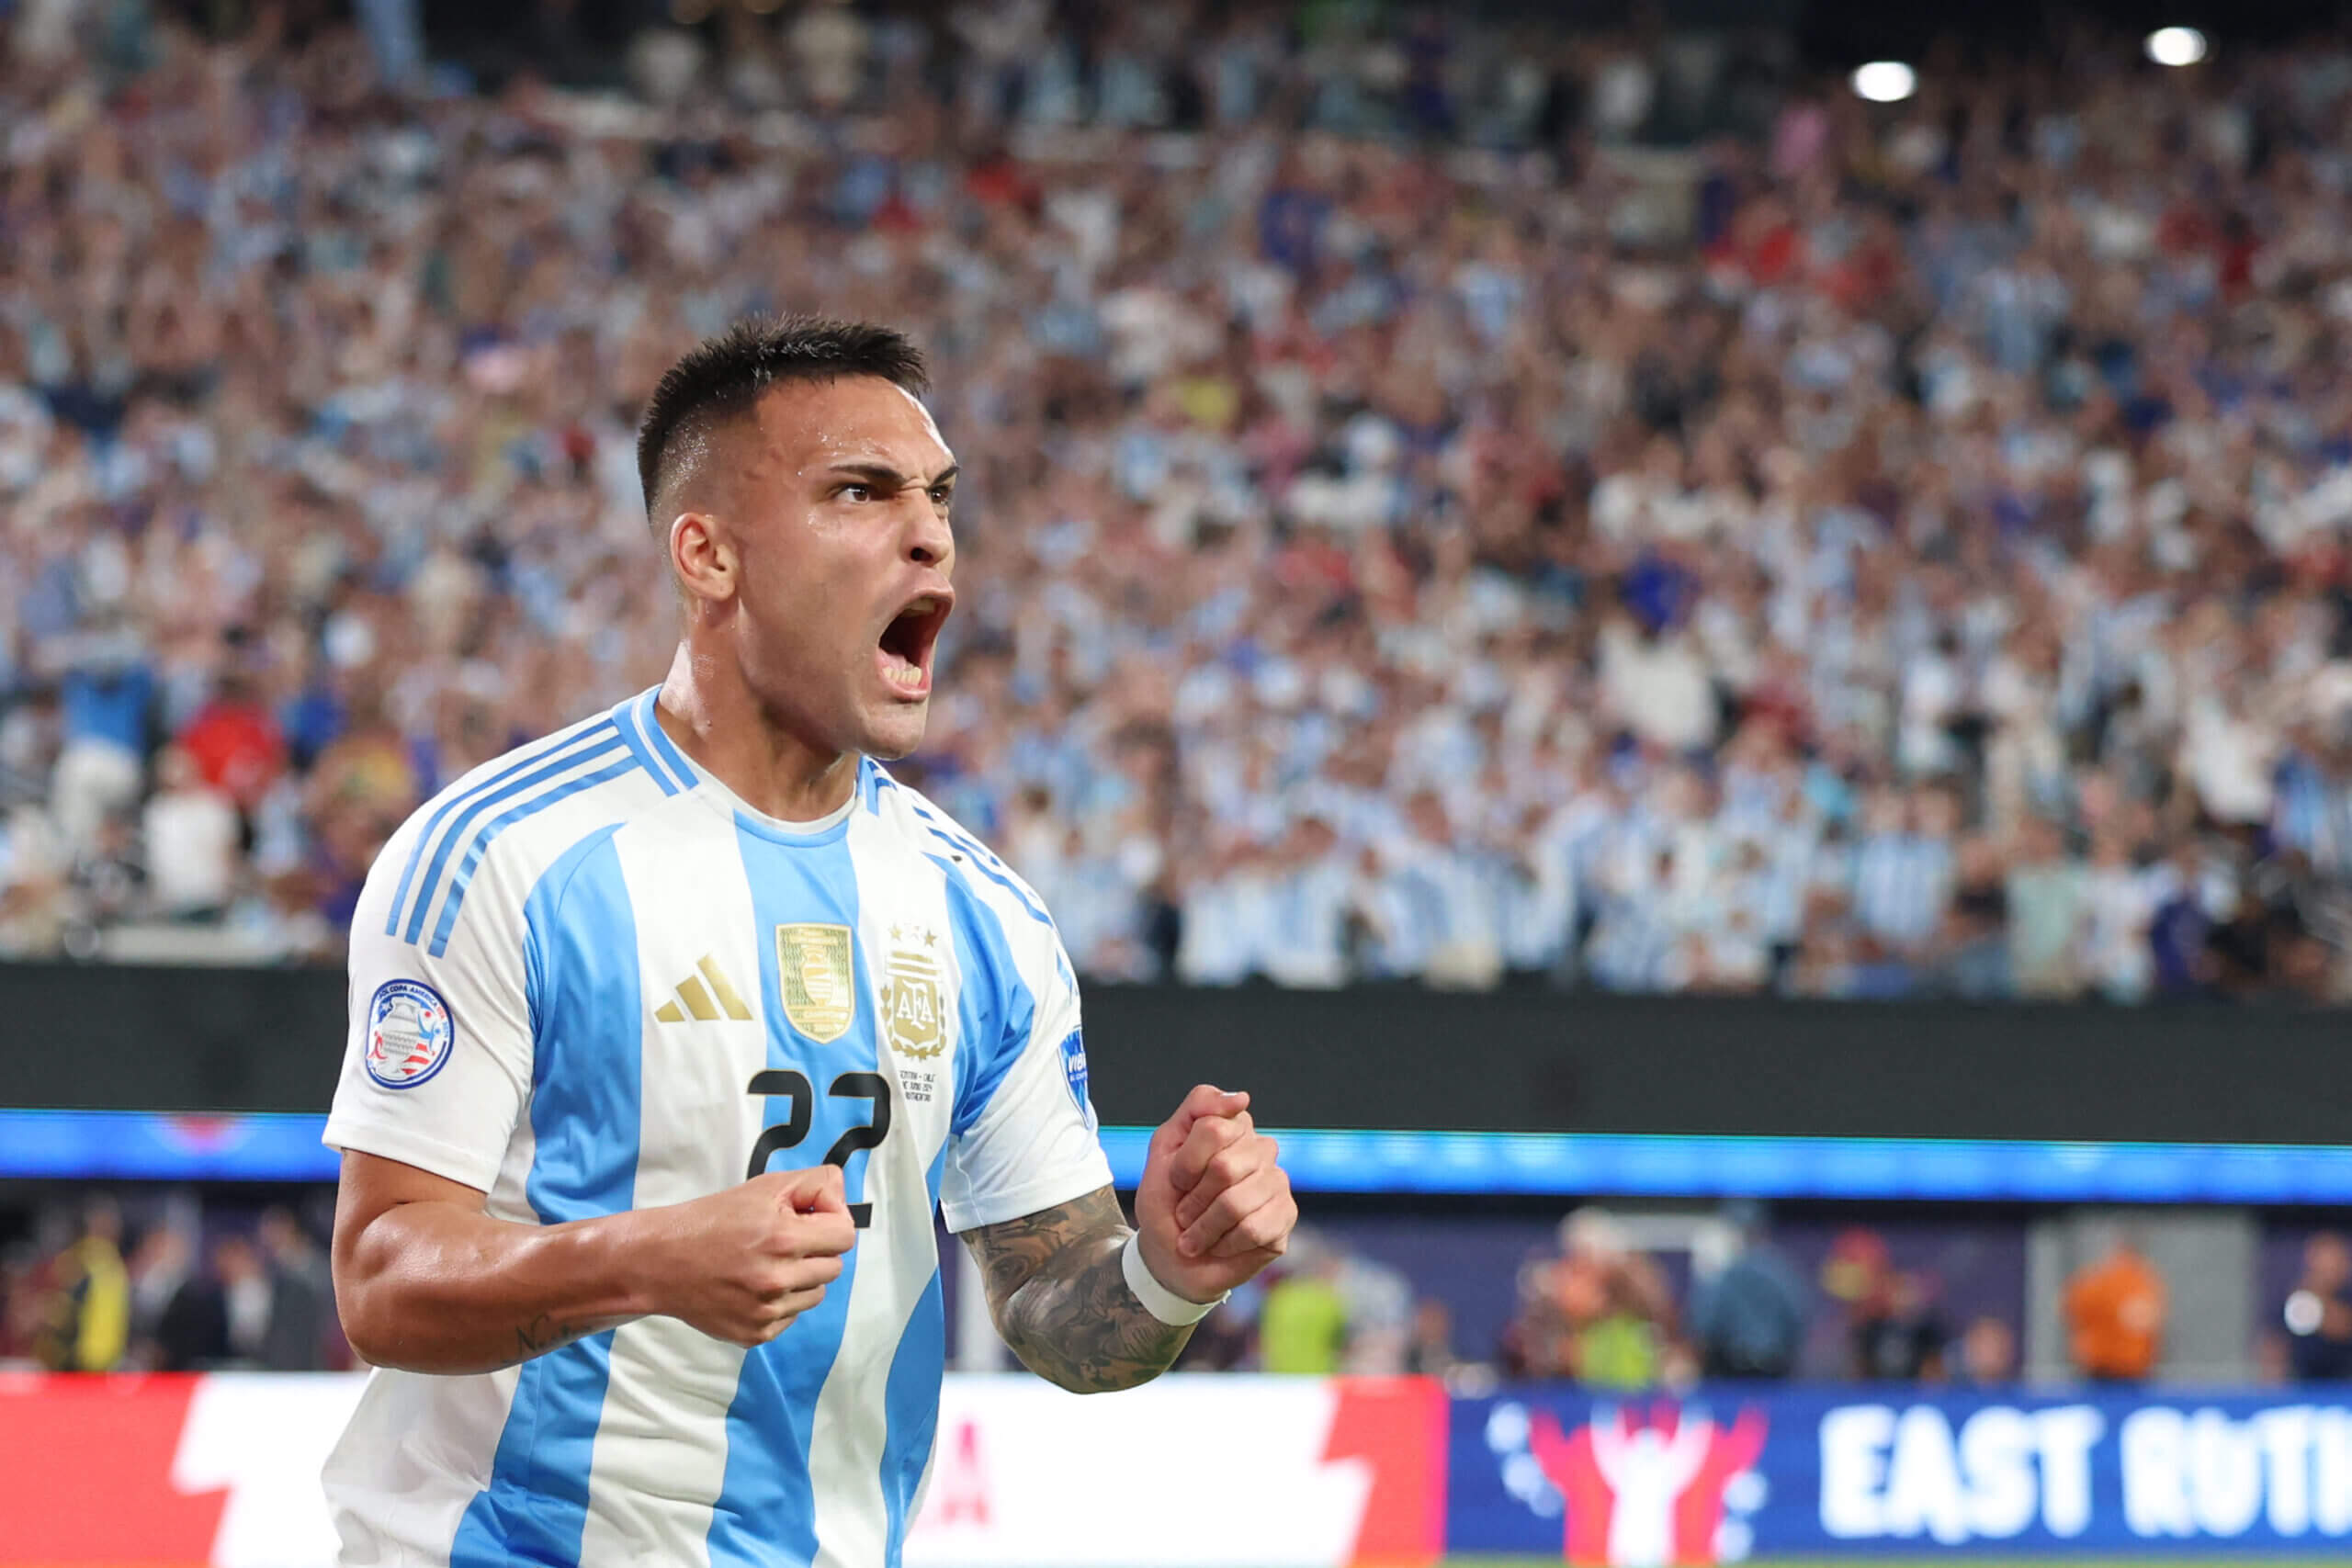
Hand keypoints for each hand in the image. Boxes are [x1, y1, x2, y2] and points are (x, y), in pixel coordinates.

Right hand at [645, 1165, 857, 1346]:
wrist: (661, 1262)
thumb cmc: (714, 1219)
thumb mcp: (764, 1187)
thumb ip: (815, 1185)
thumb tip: (843, 1203)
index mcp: (782, 1238)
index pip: (844, 1236)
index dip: (831, 1223)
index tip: (809, 1220)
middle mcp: (777, 1279)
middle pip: (834, 1267)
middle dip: (816, 1251)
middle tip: (784, 1243)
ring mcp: (766, 1312)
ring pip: (815, 1294)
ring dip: (800, 1279)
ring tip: (766, 1265)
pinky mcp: (756, 1334)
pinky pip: (792, 1316)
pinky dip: (780, 1303)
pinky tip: (752, 1287)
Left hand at [1133, 1084, 1296, 1304]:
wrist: (1170, 1257)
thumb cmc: (1167, 1201)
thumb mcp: (1165, 1147)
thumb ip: (1197, 1109)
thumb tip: (1243, 1098)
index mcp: (1233, 1126)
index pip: (1213, 1129)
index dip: (1185, 1164)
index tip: (1176, 1180)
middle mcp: (1261, 1149)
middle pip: (1224, 1168)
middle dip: (1194, 1199)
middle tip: (1185, 1213)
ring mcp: (1277, 1182)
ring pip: (1236, 1203)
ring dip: (1204, 1228)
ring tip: (1197, 1235)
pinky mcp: (1285, 1217)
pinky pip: (1252, 1229)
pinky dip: (1223, 1244)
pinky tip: (1220, 1245)